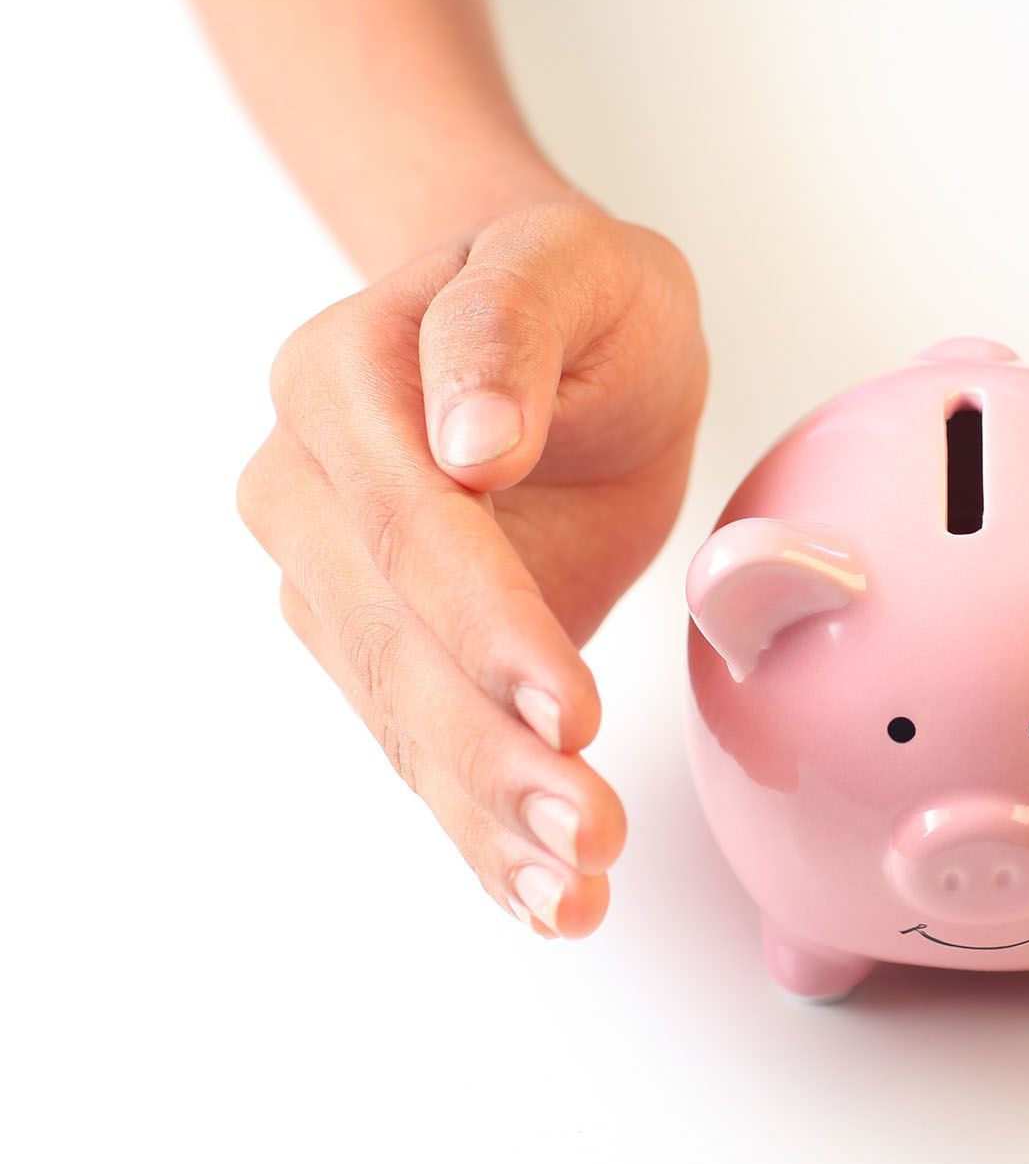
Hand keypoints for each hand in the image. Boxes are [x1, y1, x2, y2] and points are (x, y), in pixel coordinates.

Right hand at [238, 202, 706, 936]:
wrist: (553, 338)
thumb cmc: (575, 295)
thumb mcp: (568, 262)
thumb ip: (507, 330)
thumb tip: (469, 440)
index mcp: (341, 379)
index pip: (414, 524)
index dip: (488, 624)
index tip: (569, 709)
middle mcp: (308, 488)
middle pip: (396, 644)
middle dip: (493, 752)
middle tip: (586, 833)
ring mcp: (332, 578)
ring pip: (403, 716)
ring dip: (487, 818)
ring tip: (571, 895)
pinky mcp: (380, 646)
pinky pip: (421, 745)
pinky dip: (479, 831)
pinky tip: (538, 901)